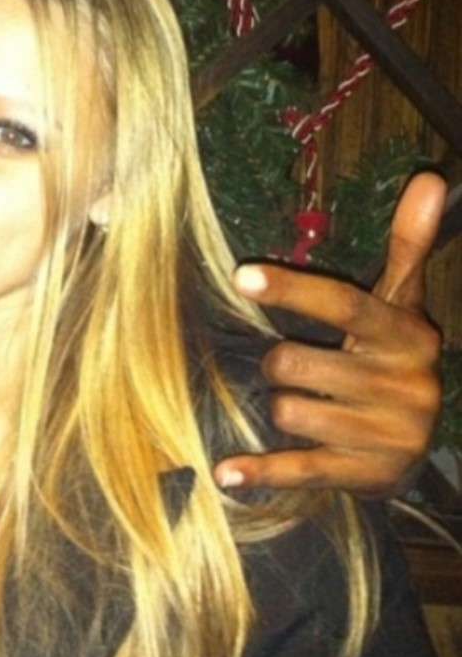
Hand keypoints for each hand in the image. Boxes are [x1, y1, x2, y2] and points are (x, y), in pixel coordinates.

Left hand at [214, 171, 445, 495]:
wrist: (417, 444)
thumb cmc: (392, 358)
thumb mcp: (401, 305)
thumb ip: (408, 245)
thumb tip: (429, 180)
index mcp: (408, 336)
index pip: (346, 305)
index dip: (293, 289)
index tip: (242, 274)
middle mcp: (404, 385)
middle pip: (299, 363)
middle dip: (279, 363)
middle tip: (290, 365)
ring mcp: (387, 435)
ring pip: (291, 412)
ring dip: (281, 406)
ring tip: (301, 404)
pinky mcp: (365, 476)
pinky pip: (301, 470)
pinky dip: (262, 473)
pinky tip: (227, 472)